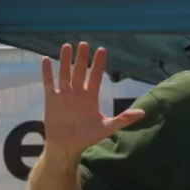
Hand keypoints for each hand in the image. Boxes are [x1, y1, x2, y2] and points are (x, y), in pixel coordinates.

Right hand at [41, 43, 144, 157]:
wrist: (67, 146)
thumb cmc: (87, 137)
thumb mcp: (107, 126)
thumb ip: (124, 119)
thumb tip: (143, 113)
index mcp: (91, 97)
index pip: (96, 76)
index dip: (99, 64)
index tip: (102, 50)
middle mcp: (78, 93)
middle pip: (80, 71)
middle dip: (82, 58)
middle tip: (84, 43)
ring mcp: (64, 95)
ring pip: (65, 74)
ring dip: (66, 61)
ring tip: (67, 46)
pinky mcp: (52, 100)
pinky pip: (49, 83)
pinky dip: (47, 72)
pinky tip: (46, 60)